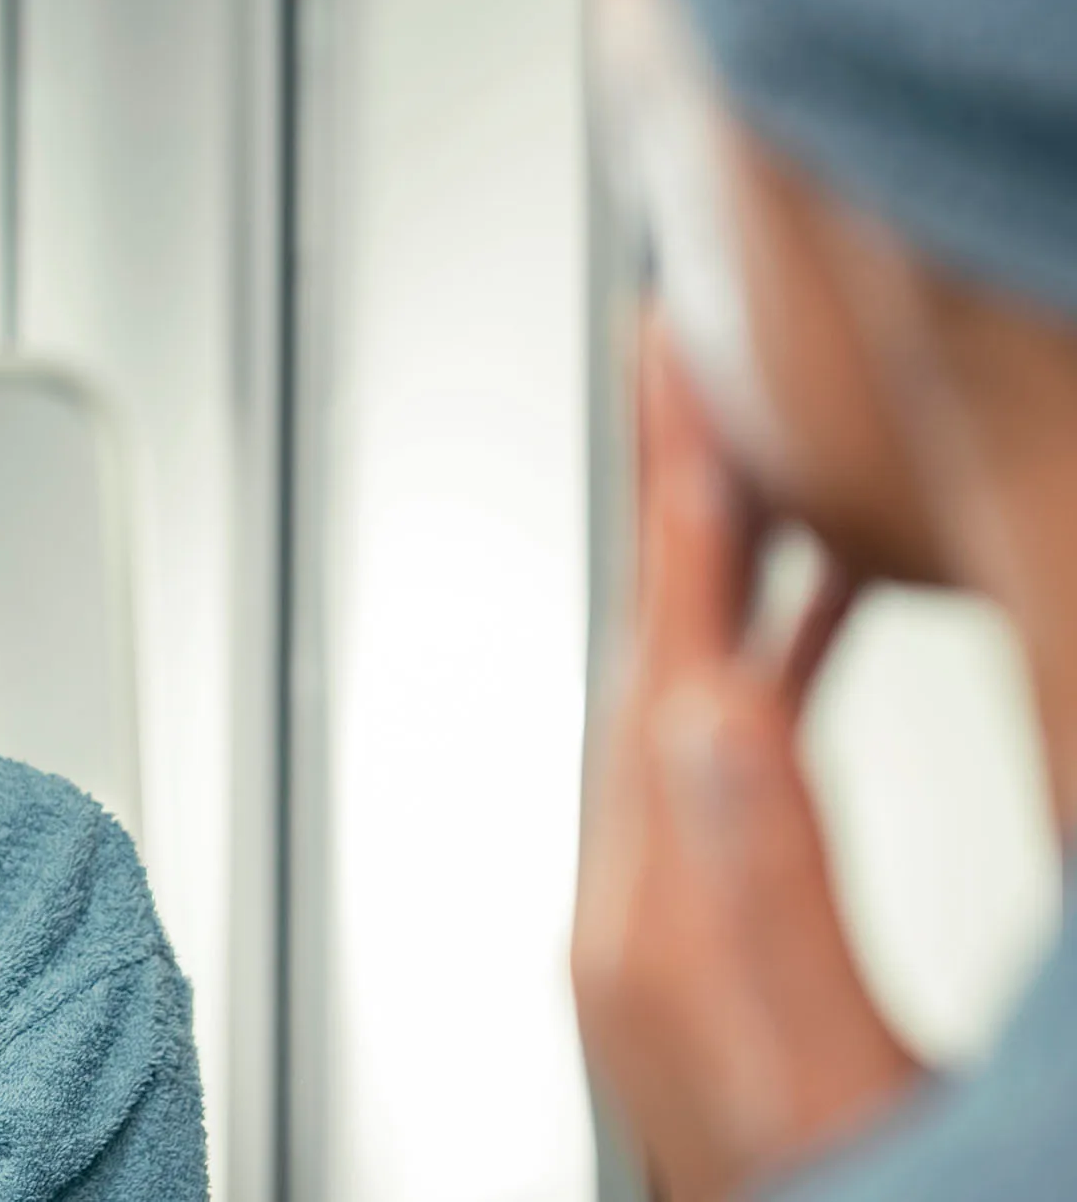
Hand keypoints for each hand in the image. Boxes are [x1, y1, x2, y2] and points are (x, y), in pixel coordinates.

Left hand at [569, 323, 922, 1199]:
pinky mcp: (696, 955)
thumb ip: (765, 896)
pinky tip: (799, 649)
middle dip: (676, 501)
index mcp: (659, 927)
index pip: (665, 661)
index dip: (679, 502)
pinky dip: (755, 676)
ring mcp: (658, 933)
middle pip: (650, 655)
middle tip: (692, 370)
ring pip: (680, 699)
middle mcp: (632, 917)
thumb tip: (709, 711)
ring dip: (720, 577)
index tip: (675, 366)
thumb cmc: (854, 1193)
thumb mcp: (832, 1072)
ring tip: (768, 477)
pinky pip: (712, 771)